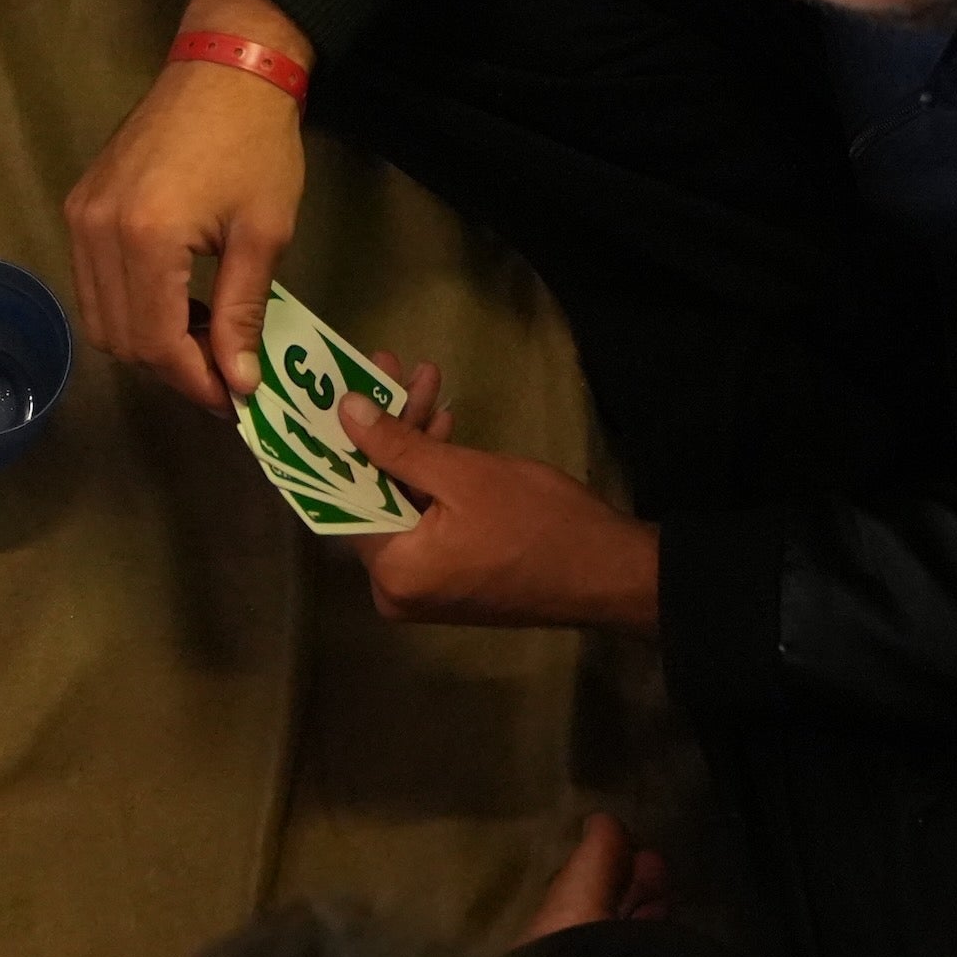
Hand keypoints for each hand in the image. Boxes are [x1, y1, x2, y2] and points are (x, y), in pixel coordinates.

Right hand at [63, 22, 309, 408]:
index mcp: (145, 238)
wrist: (225, 68)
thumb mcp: (263, 234)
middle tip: (224, 373)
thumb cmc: (255, 144)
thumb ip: (241, 314)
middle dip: (171, 368)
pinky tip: (174, 300)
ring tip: (202, 338)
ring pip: (99, 316)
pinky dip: (129, 306)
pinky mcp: (79, 204)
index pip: (155, 342)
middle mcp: (97, 231)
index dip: (195, 382)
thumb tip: (239, 382)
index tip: (235, 400)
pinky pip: (92, 281)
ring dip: (147, 340)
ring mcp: (81, 216)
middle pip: (120, 338)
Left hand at [335, 372, 661, 626]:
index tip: (342, 387)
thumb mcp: (463, 475)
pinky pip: (427, 518)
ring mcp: (426, 586)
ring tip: (426, 381)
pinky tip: (443, 423)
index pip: (342, 498)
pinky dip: (433, 475)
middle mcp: (398, 588)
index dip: (341, 438)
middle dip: (385, 428)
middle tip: (392, 369)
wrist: (615, 572)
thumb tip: (344, 411)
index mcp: (392, 572)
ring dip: (413, 442)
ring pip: (402, 500)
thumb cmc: (539, 523)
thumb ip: (397, 446)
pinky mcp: (453, 576)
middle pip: (373, 495)